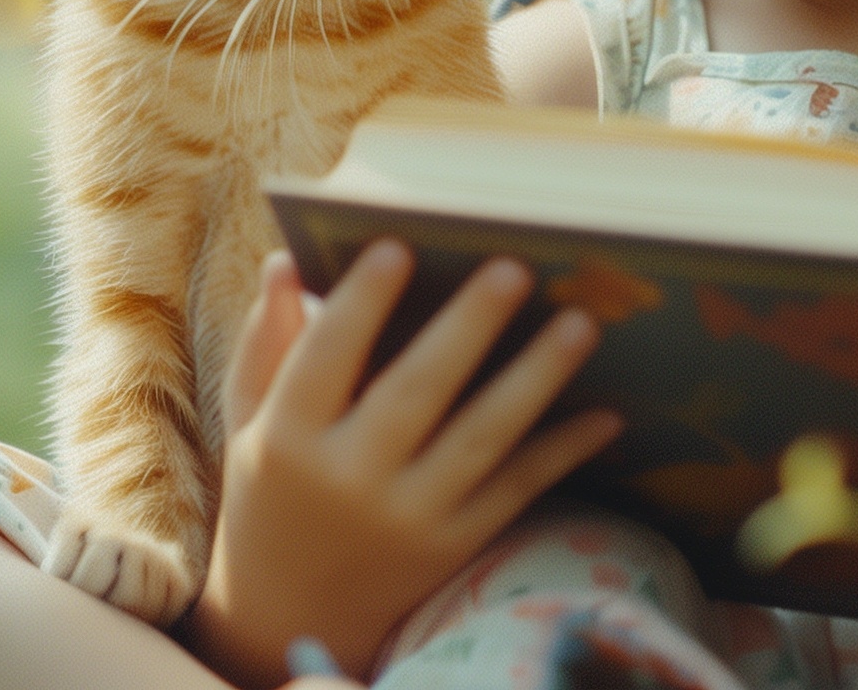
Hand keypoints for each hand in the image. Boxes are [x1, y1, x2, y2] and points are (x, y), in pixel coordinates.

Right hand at [181, 243, 622, 687]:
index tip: (398, 246)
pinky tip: (607, 415)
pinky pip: (516, 489)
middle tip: (514, 268)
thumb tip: (287, 261)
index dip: (360, 304)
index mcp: (287, 440)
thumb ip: (267, 342)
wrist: (292, 611)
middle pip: (414, 393)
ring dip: (535, 379)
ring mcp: (407, 518)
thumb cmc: (272, 489)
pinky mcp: (453, 546)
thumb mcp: (251, 420)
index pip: (324, 359)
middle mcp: (348, 481)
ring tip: (580, 324)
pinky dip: (562, 451)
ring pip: (480, 439)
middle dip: (467, 328)